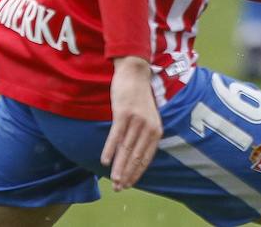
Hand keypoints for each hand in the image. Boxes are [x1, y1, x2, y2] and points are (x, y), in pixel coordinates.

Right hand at [100, 56, 161, 190]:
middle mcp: (149, 126)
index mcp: (156, 129)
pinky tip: (104, 161)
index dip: (137, 172)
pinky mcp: (124, 113)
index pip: (147, 157)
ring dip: (118, 167)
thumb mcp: (147, 117)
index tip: (129, 185)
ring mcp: (137, 120)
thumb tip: (133, 156)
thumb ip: (143, 135)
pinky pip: (116, 135)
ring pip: (126, 149)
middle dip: (127, 174)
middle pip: (136, 156)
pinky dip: (110, 150)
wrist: (135, 73)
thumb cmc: (139, 98)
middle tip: (119, 188)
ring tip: (113, 181)